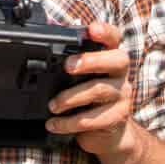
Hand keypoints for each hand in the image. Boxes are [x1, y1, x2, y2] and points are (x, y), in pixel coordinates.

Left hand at [48, 21, 134, 155]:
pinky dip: (69, 123)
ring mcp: (122, 95)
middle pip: (117, 60)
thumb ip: (69, 65)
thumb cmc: (88, 100)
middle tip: (67, 66)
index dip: (105, 32)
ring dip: (70, 97)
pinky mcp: (118, 117)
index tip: (91, 29)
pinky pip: (93, 119)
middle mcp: (120, 74)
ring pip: (99, 90)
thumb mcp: (80, 80)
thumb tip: (42, 50)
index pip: (114, 38)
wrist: (108, 134)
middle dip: (91, 60)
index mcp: (110, 58)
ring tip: (52, 105)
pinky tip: (54, 124)